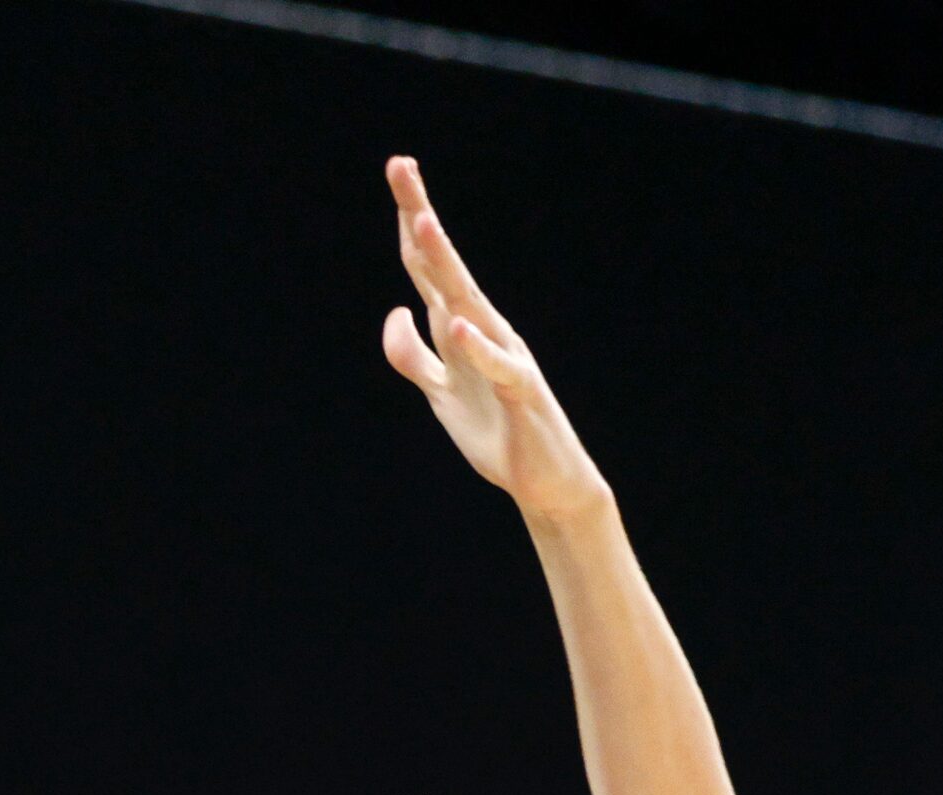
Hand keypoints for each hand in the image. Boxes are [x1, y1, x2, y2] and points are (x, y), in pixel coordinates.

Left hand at [380, 156, 611, 519]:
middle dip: (420, 218)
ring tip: (421, 223)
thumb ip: (413, 356)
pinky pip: (497, 367)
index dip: (409, 223)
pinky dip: (478, 348)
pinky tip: (457, 325)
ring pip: (468, 305)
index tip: (397, 169)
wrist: (545, 481)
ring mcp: (503, 358)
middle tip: (400, 166)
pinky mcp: (520, 394)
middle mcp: (482, 331)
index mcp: (459, 329)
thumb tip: (397, 311)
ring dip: (443, 265)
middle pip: (443, 268)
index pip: (426, 268)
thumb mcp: (438, 394)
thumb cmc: (495, 431)